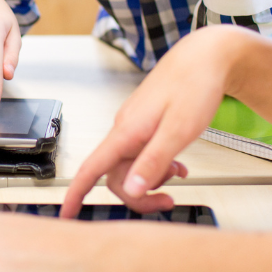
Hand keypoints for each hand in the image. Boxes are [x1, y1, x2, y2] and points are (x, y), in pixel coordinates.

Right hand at [61, 26, 248, 217]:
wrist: (205, 56)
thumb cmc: (194, 85)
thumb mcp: (179, 130)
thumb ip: (154, 161)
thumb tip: (133, 189)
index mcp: (127, 130)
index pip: (92, 168)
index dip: (76, 194)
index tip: (66, 215)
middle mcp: (125, 128)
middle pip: (116, 176)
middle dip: (140, 194)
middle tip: (168, 200)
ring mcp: (134, 126)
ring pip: (131, 166)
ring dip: (153, 178)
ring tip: (179, 174)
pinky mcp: (145, 125)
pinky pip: (142, 154)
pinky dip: (158, 165)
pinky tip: (177, 164)